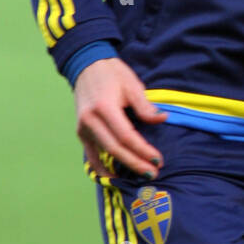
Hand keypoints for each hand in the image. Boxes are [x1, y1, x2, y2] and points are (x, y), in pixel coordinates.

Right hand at [74, 57, 166, 178]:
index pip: (126, 136)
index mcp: (104, 107)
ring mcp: (83, 127)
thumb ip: (145, 106)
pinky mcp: (81, 131)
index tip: (157, 160)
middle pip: (115, 149)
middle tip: (154, 173)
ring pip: (104, 153)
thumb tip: (163, 118)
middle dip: (135, 163)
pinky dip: (101, 167)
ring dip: (123, 166)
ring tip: (141, 175)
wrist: (86, 66)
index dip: (142, 150)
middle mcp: (90, 120)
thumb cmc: (112, 74)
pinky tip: (114, 177)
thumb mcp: (132, 85)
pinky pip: (91, 154)